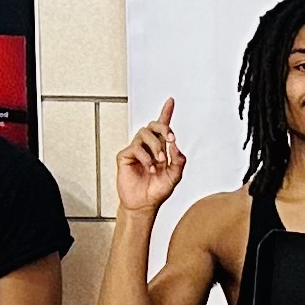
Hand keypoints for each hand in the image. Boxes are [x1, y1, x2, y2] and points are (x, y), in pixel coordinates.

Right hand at [113, 98, 186, 218]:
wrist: (143, 204)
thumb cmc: (157, 191)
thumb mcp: (175, 176)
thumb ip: (178, 160)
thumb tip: (174, 144)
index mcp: (160, 149)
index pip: (163, 128)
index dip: (166, 112)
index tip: (171, 100)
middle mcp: (147, 147)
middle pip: (153, 125)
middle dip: (163, 128)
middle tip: (170, 138)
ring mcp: (135, 150)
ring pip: (144, 134)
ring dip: (156, 146)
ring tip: (159, 161)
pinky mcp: (125, 156)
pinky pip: (135, 148)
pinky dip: (145, 158)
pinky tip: (149, 168)